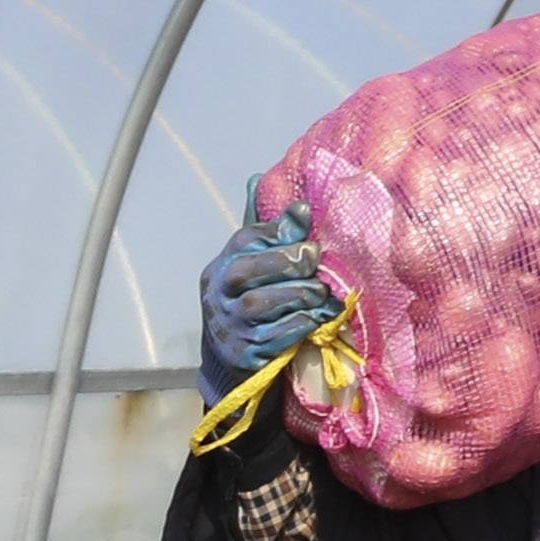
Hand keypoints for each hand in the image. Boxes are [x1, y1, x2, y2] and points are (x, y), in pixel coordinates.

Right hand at [196, 204, 338, 396]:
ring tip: (322, 292)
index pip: (246, 239)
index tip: (306, 217)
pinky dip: (302, 324)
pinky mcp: (246, 353)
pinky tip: (317, 317)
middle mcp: (218, 294)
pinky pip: (278, 335)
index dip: (278, 228)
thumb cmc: (247, 303)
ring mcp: (229, 325)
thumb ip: (261, 230)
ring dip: (300, 294)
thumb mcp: (248, 265)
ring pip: (264, 303)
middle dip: (291, 260)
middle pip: (251, 269)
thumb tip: (258, 177)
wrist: (229, 362)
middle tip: (317, 257)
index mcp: (221, 266)